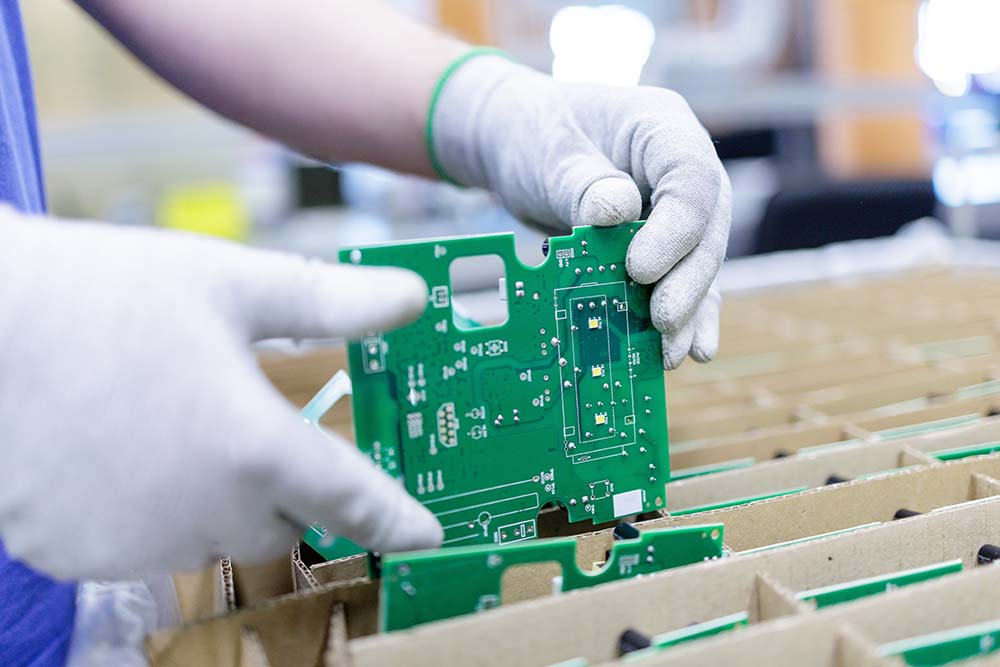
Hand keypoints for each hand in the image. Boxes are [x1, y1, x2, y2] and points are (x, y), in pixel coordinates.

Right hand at [0, 207, 441, 579]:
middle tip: (237, 416)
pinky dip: (149, 510)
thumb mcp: (232, 282)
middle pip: (281, 519)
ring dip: (213, 495)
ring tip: (166, 421)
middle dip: (279, 480)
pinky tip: (118, 452)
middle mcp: (205, 512)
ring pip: (213, 533)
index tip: (427, 535)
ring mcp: (138, 544)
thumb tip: (411, 299)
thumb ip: (332, 300)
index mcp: (256, 450)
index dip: (398, 519)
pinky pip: (146, 544)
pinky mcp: (80, 557)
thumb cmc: (108, 293)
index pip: (354, 502)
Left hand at [431, 55, 730, 368]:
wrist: (516, 141)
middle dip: (687, 281)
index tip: (639, 269)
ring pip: (696, 261)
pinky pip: (678, 278)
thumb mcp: (550, 153)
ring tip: (671, 353)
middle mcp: (680, 171)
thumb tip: (614, 215)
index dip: (676, 228)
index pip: (691, 179)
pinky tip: (688, 350)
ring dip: (687, 309)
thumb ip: (583, 184)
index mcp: (662, 129)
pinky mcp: (660, 241)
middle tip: (663, 322)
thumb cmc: (535, 133)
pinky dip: (681, 314)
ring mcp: (675, 208)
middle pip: (705, 228)